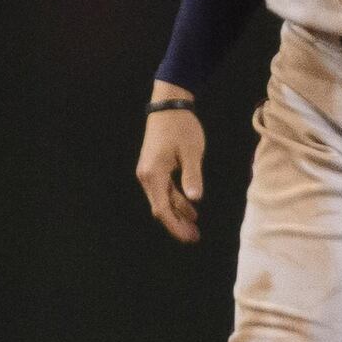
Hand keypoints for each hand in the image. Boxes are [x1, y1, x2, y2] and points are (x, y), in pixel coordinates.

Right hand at [135, 101, 206, 242]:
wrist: (168, 104)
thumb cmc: (181, 127)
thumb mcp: (191, 152)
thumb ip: (192, 177)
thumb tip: (195, 199)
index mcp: (153, 174)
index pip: (162, 209)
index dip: (175, 226)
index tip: (190, 237)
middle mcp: (146, 176)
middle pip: (160, 208)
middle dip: (177, 224)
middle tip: (195, 236)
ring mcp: (148, 171)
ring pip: (162, 199)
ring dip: (178, 212)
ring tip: (195, 225)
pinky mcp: (154, 166)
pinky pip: (164, 189)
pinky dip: (176, 199)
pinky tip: (190, 206)